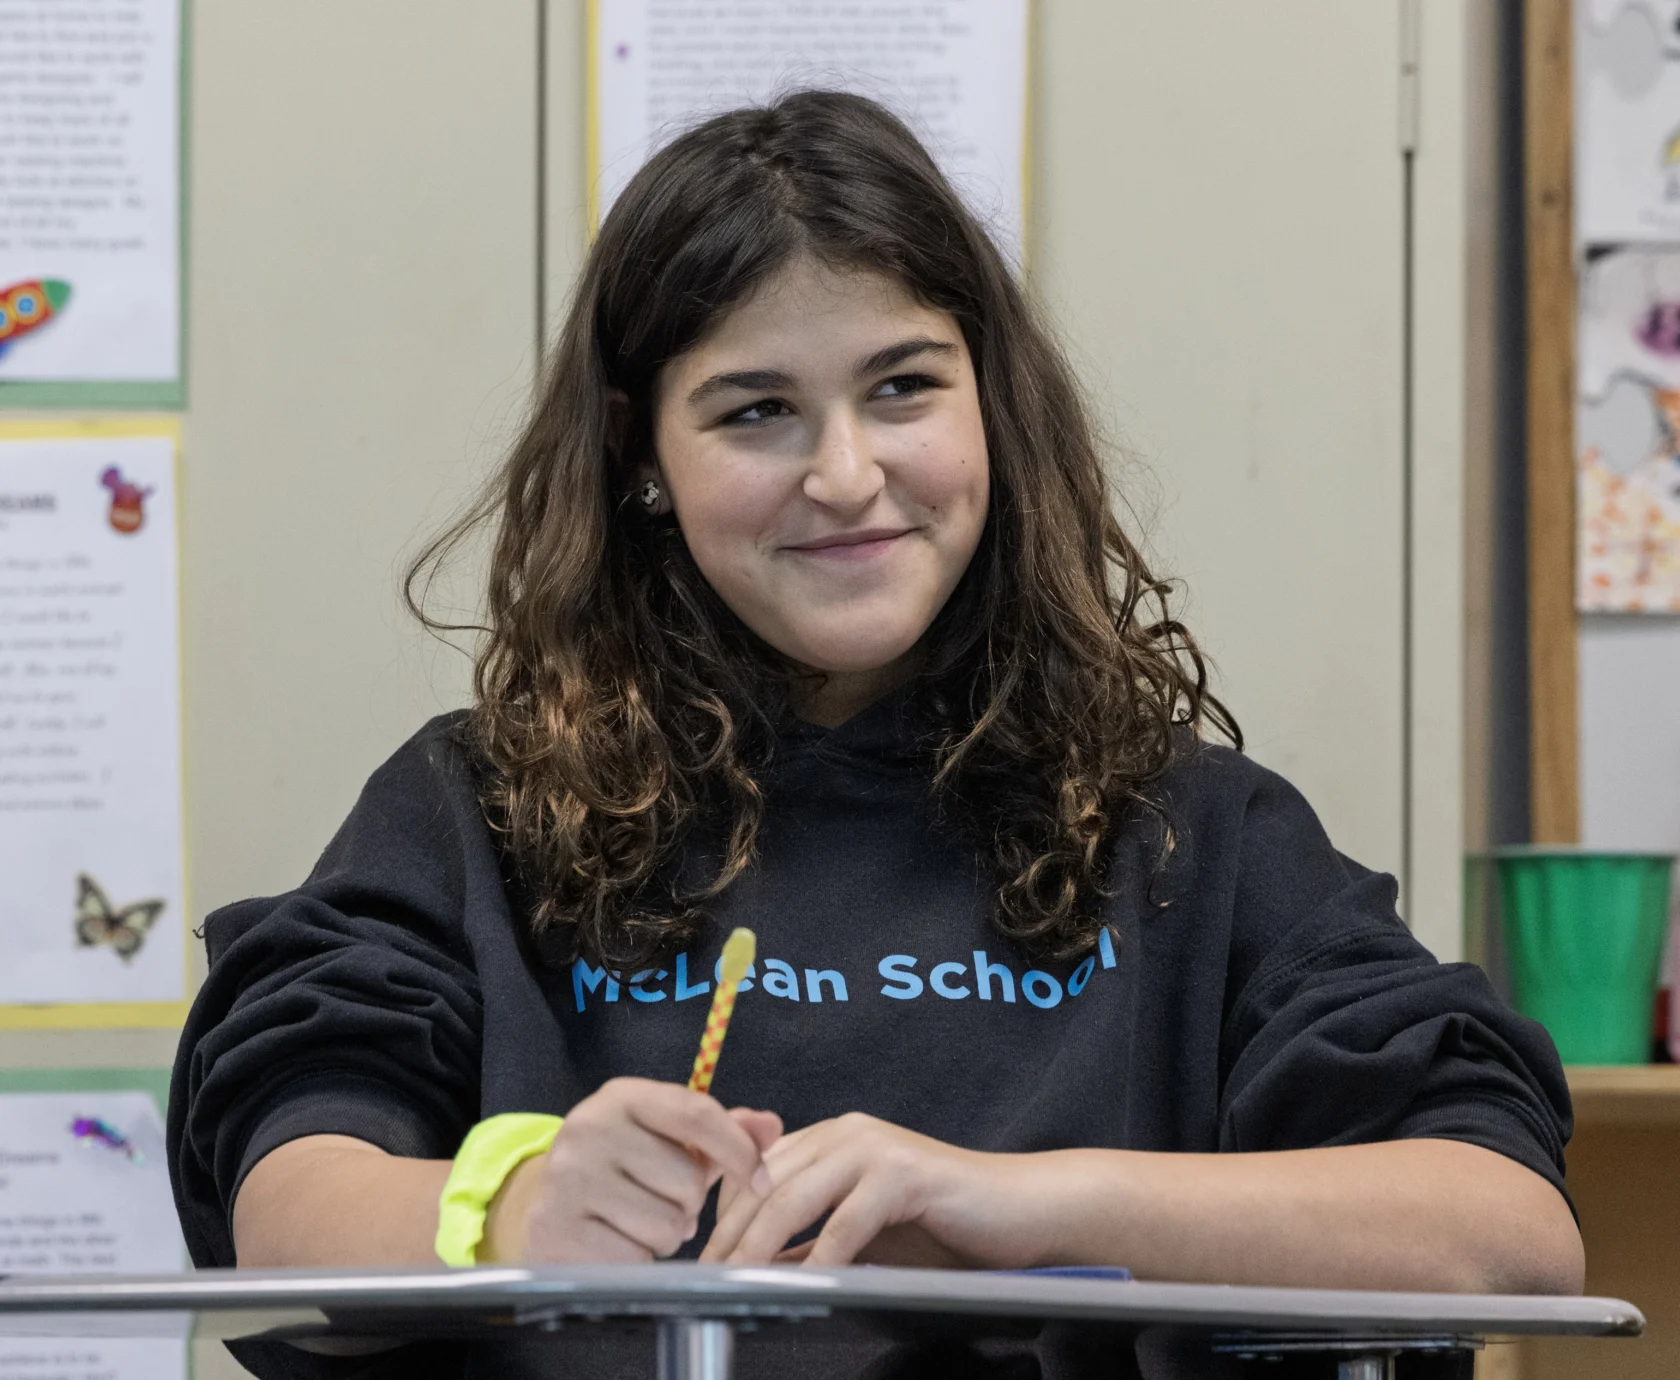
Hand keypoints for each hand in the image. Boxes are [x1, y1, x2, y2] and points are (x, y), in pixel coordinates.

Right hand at [483, 1077, 780, 1263]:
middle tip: (660, 1199)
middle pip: (687, 1182)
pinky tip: (615, 1240)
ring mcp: (568, 1179)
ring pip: (666, 1226)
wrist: (543, 1198)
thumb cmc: (623, 1165)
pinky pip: (635, 1257)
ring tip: (638, 1220)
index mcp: (622, 1097)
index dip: (739, 1151)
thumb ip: (723, 1131)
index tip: (760, 1180)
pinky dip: (637, 1258)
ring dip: (666, 1235)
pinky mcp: (556, 1228)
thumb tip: (772, 1126)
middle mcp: (589, 1129)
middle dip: (687, 1203)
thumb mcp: (668, 1137)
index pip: (697, 1115)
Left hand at [701, 1112, 1029, 1268]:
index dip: (723, 1210)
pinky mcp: (905, 1173)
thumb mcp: (864, 1234)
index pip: (755, 1168)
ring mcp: (876, 1148)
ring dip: (758, 1246)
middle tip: (705, 1278)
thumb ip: (812, 1241)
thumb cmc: (945, 1226)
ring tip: (736, 1282)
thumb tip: (757, 1267)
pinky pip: (847, 1220)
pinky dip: (820, 1258)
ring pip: (794, 1198)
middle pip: (764, 1182)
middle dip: (729, 1234)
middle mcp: (847, 1133)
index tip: (700, 1256)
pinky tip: (806, 1286)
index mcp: (833, 1138)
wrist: (1019, 1211)